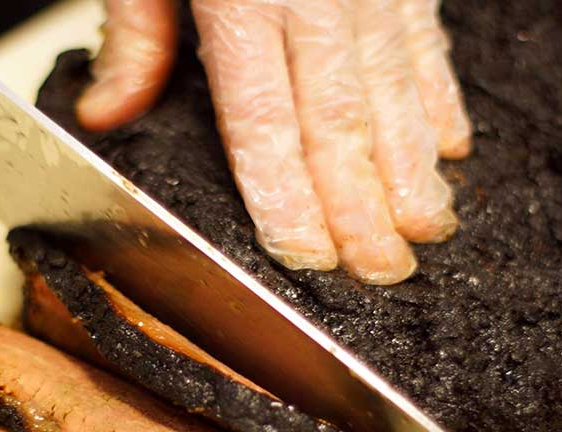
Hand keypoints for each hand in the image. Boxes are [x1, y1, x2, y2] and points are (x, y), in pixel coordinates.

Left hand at [78, 0, 471, 284]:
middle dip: (363, 205)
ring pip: (396, 91)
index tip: (305, 252)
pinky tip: (454, 146)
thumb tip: (107, 115)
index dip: (287, 196)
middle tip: (384, 270)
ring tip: (429, 229)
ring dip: (415, 167)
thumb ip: (135, 30)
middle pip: (340, 121)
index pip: (264, 121)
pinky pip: (425, 42)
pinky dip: (440, 98)